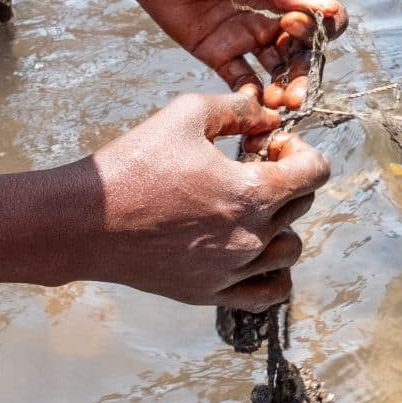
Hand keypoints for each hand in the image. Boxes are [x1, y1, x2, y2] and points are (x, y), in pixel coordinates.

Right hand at [74, 93, 327, 306]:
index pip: (316, 173)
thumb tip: (270, 118)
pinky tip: (254, 251)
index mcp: (251, 193)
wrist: (85, 222)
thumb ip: (239, 110)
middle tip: (254, 165)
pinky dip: (274, 273)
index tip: (274, 143)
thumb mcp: (187, 114)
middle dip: (289, 178)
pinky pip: (268, 292)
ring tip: (249, 206)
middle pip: (302, 206)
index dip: (303, 150)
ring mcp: (231, 271)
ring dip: (282, 223)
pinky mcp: (210, 292)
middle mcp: (250, 237)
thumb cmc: (133, 164)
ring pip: (290, 250)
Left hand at [114, 0, 347, 106]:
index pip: (323, 15)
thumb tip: (325, 9)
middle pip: (303, 50)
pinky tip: (250, 104)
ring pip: (277, 70)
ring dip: (285, 89)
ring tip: (281, 103)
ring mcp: (245, 33)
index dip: (318, 28)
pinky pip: (241, 80)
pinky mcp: (217, 51)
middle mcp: (271, 11)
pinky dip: (251, 96)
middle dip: (305, 73)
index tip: (293, 24)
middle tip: (296, 93)